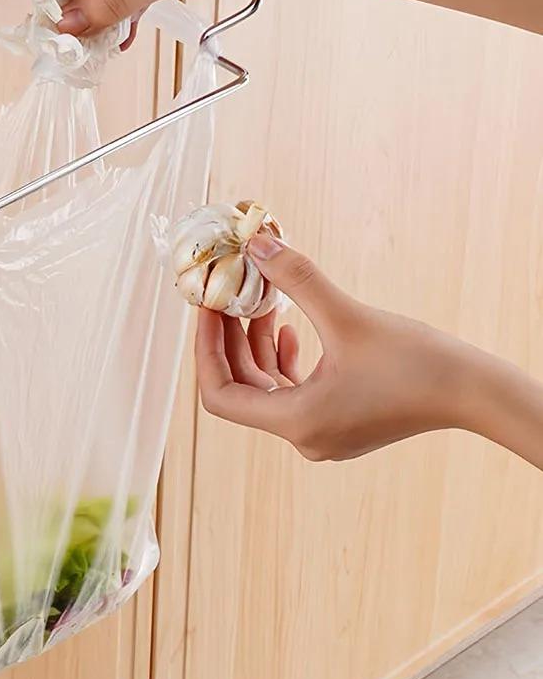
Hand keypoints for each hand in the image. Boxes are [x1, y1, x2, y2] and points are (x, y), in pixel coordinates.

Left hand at [196, 234, 542, 466]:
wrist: (475, 393)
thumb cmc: (418, 362)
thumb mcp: (348, 315)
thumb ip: (296, 279)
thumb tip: (256, 242)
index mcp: (296, 421)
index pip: (220, 394)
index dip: (205, 350)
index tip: (205, 309)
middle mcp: (302, 436)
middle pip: (241, 389)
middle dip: (229, 340)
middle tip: (222, 296)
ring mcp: (320, 433)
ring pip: (266, 388)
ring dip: (257, 345)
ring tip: (258, 301)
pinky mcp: (337, 422)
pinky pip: (291, 391)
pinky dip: (282, 360)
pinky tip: (287, 325)